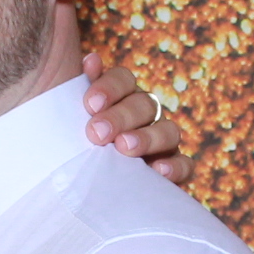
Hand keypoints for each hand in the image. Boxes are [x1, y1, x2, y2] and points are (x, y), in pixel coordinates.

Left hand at [80, 49, 192, 186]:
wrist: (77, 193)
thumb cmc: (72, 152)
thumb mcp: (69, 123)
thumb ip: (76, 92)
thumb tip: (91, 60)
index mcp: (120, 98)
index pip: (123, 79)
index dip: (109, 88)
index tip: (89, 105)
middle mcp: (145, 116)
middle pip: (144, 104)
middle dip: (121, 117)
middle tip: (97, 133)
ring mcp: (162, 143)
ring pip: (167, 131)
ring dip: (147, 138)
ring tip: (124, 148)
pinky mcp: (173, 171)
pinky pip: (185, 165)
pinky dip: (175, 166)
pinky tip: (158, 171)